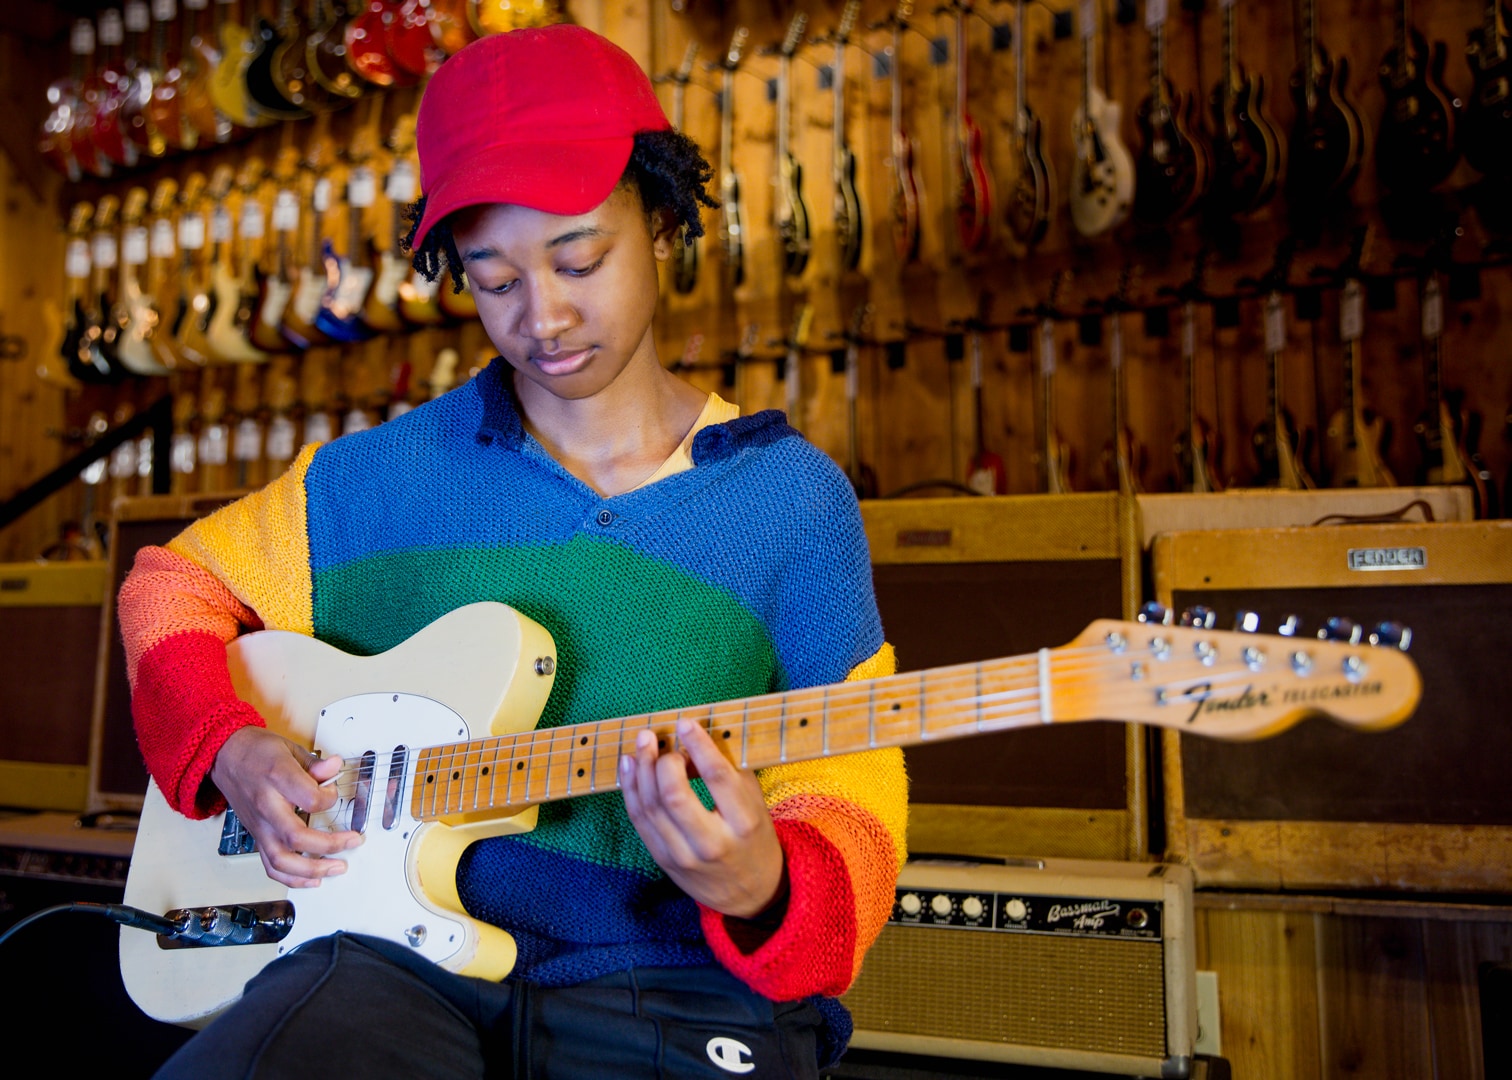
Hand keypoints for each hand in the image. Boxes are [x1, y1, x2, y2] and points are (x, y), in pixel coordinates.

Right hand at [209, 726, 361, 888]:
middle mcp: (267, 806)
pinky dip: (291, 878)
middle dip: (329, 844)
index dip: (330, 799)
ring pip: (281, 859)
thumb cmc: (257, 752)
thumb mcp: (290, 748)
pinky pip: (271, 865)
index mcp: (277, 779)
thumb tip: (335, 767)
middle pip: (296, 836)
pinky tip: (312, 879)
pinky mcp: (257, 836)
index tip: (335, 794)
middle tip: (352, 842)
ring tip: (337, 867)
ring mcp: (260, 825)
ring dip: (312, 869)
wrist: (226, 757)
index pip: (310, 799)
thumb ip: (315, 764)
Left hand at [619, 718, 785, 920]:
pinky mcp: (663, 860)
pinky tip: (630, 765)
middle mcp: (711, 842)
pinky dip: (630, 788)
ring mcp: (683, 855)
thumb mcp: (754, 802)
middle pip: (674, 795)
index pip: (717, 778)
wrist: (749, 892)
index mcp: (743, 823)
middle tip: (660, 737)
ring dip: (642, 769)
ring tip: (642, 743)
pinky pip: (639, 819)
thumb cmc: (752, 836)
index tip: (685, 723)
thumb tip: (693, 740)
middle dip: (662, 760)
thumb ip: (730, 770)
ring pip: (651, 806)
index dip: (698, 746)